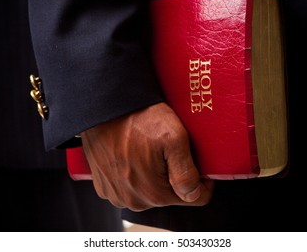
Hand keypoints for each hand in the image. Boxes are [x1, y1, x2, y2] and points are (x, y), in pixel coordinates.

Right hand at [80, 102, 213, 210]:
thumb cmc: (138, 118)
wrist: (104, 106)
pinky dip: (132, 175)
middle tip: (168, 150)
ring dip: (152, 176)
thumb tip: (194, 194)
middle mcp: (134, 200)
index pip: (195, 197)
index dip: (202, 179)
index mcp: (155, 193)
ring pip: (148, 192)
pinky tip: (131, 155)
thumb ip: (186, 173)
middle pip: (169, 195)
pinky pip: (128, 187)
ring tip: (147, 150)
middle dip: (173, 176)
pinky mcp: (104, 186)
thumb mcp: (174, 138)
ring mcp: (116, 194)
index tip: (198, 161)